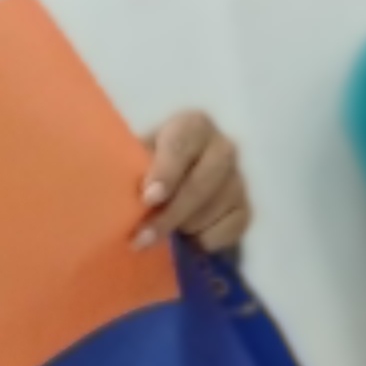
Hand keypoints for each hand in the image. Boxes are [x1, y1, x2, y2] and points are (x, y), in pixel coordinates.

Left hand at [140, 109, 251, 253]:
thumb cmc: (148, 165)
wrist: (175, 179)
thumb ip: (132, 169)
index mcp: (193, 126)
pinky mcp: (245, 207)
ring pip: (213, 211)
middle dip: (171, 214)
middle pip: (201, 185)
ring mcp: (238, 179)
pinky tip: (188, 236)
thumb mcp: (135, 156)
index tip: (148, 199)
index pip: (182, 146)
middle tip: (143, 237)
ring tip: (163, 230)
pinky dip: (205, 239)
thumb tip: (120, 195)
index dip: (166, 173)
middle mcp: (223, 148)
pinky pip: (230, 230)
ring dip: (185, 227)